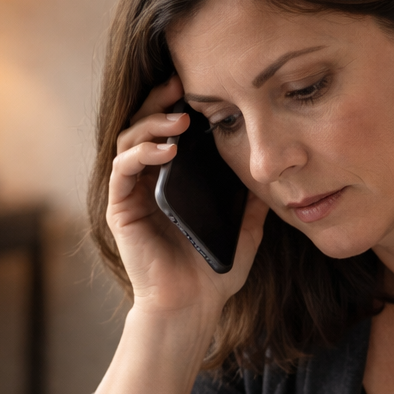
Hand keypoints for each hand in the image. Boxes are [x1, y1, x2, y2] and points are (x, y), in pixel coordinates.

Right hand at [87, 79, 269, 393]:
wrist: (189, 309)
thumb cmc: (212, 274)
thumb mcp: (244, 232)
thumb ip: (252, 205)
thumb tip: (273, 177)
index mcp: (172, 182)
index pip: (169, 131)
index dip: (179, 105)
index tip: (201, 88)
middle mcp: (147, 182)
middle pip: (143, 125)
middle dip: (159, 101)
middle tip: (180, 84)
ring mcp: (131, 194)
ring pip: (129, 141)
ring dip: (152, 124)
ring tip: (181, 120)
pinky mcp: (121, 209)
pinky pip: (122, 170)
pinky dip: (142, 153)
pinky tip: (168, 149)